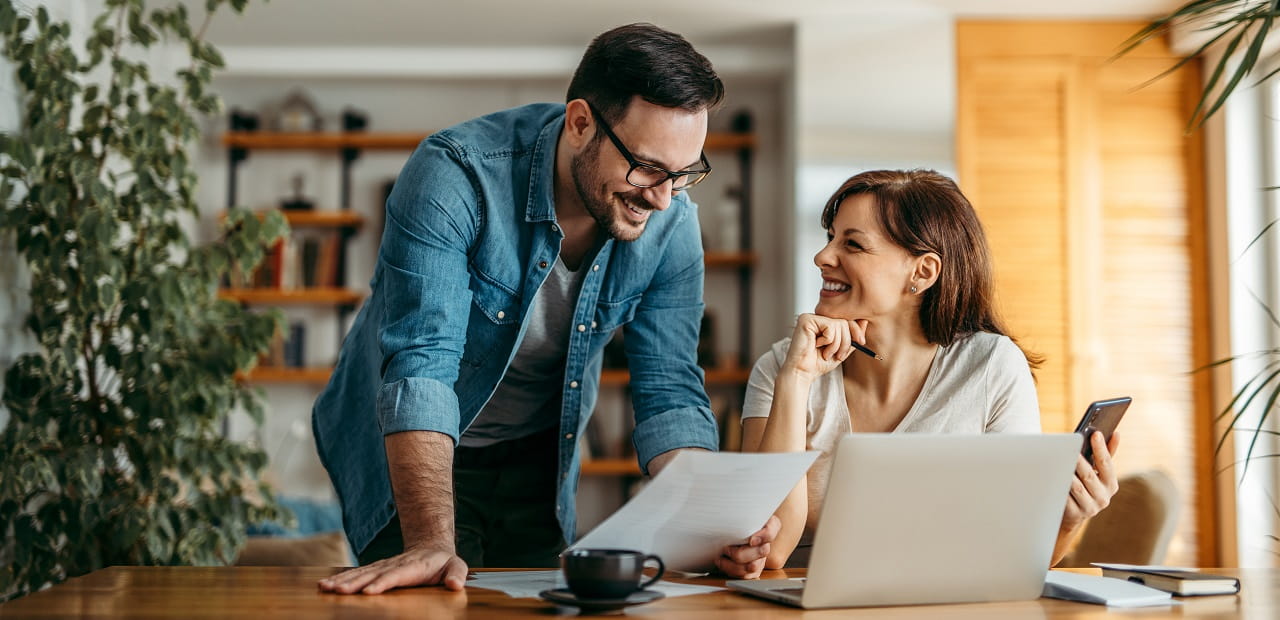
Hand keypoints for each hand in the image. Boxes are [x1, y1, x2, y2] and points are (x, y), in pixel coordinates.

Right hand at [317, 545, 467, 594]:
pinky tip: (326, 585)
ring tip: (325, 588)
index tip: (369, 591)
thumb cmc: (444, 562)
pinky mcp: (376, 569)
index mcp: (414, 566)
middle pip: (372, 574)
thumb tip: (455, 585)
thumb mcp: (457, 566)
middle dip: (354, 583)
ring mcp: (383, 566)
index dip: (382, 583)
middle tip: (338, 591)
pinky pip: (357, 574)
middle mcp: (395, 565)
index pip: (396, 575)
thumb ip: (457, 574)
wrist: (431, 547)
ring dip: (343, 581)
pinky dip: (341, 579)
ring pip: (361, 573)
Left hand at [714, 515, 779, 578]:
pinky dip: (733, 572)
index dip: (764, 536)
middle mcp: (765, 542)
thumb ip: (739, 511)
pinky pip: (747, 576)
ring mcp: (761, 557)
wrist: (727, 529)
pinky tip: (722, 564)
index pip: (772, 530)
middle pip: (762, 551)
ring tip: (720, 558)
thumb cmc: (733, 519)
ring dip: (734, 565)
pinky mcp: (754, 568)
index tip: (751, 540)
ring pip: (753, 566)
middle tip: (726, 548)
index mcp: (767, 525)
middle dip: (741, 553)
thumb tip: (729, 507)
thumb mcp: (737, 512)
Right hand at [782, 314, 867, 380]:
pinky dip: (828, 341)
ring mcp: (811, 317)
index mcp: (824, 323)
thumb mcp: (841, 349)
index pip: (846, 319)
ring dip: (836, 344)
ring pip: (839, 325)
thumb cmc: (818, 363)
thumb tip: (864, 321)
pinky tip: (816, 346)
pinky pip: (830, 327)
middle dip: (846, 341)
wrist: (803, 372)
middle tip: (838, 355)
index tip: (861, 342)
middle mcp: (817, 318)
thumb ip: (852, 336)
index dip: (856, 330)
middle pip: (844, 322)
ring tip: (826, 353)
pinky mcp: (806, 320)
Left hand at [1061, 431, 1120, 531]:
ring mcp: (1090, 508)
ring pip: (1076, 488)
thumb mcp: (1098, 473)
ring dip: (1068, 474)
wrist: (1074, 514)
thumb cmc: (1086, 486)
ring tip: (1058, 460)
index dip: (1101, 449)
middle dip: (1079, 460)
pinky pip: (1065, 499)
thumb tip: (1116, 434)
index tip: (1095, 434)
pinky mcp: (1075, 515)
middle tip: (1070, 446)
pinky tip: (1051, 478)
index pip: (1106, 464)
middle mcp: (1103, 497)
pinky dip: (1059, 488)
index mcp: (1111, 484)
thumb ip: (1107, 454)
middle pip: (1089, 475)